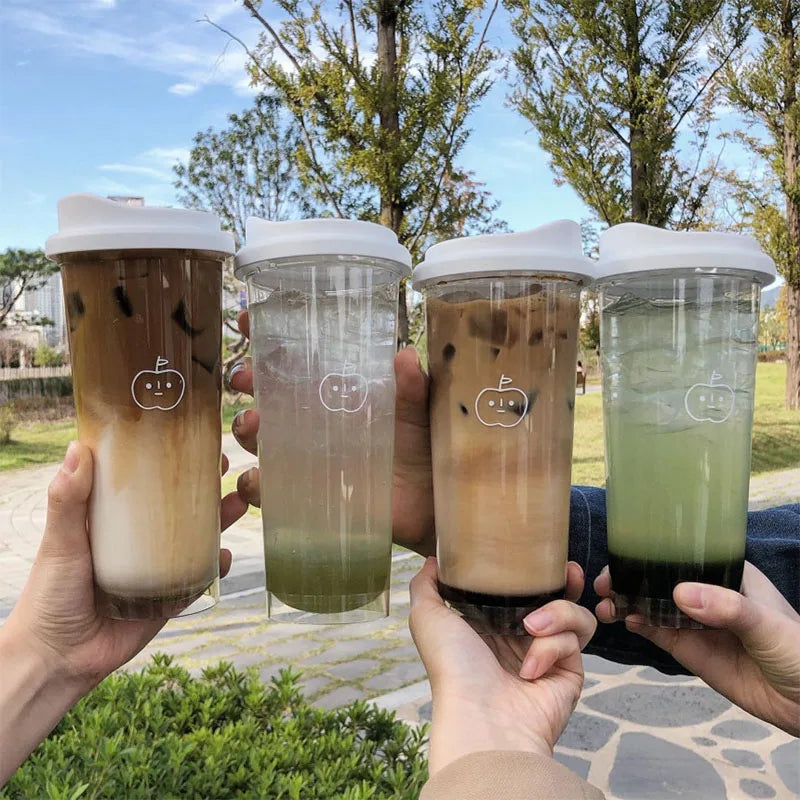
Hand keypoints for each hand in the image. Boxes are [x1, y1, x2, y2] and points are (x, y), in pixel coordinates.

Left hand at [3, 442, 246, 690]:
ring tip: (239, 503)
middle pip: (178, 506)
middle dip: (205, 486)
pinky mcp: (167, 599)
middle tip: (226, 465)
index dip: (168, 459)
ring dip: (220, 521)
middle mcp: (137, 541)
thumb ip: (67, 500)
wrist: (57, 660)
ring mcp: (155, 569)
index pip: (144, 481)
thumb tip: (79, 448)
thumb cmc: (49, 597)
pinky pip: (198, 579)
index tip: (190, 438)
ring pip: (195, 538)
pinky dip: (216, 567)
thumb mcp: (61, 542)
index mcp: (111, 521)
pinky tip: (226, 557)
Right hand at [228, 310, 434, 555]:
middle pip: (264, 393)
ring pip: (256, 438)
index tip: (246, 319)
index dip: (265, 337)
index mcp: (333, 389)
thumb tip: (405, 355)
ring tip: (256, 421)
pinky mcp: (302, 493)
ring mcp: (303, 456)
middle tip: (247, 377)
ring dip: (245, 428)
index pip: (293, 357)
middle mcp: (311, 419)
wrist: (428, 501)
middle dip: (246, 379)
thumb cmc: (420, 447)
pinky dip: (254, 483)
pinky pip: (266, 489)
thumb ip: (412, 387)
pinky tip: (260, 477)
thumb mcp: (418, 411)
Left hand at [409, 558, 596, 775]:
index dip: (532, 571)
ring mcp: (547, 656)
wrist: (481, 718)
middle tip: (568, 571)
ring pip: (574, 616)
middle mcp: (521, 638)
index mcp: (491, 624)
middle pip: (556, 597)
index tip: (538, 554)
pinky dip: (552, 648)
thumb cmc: (452, 668)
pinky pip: (573, 642)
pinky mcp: (569, 674)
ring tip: (532, 626)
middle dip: (566, 582)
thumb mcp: (428, 618)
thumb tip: (432, 560)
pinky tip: (530, 668)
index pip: (520, 588)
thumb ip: (426, 585)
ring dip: (558, 613)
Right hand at [595, 562, 799, 735]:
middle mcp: (708, 594)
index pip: (685, 556)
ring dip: (627, 603)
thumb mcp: (767, 624)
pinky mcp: (691, 651)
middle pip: (661, 580)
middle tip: (604, 584)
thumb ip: (728, 608)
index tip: (623, 557)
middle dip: (631, 579)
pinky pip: (659, 634)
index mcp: (729, 574)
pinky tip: (624, 621)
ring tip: (605, 605)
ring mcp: (697, 623)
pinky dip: (638, 626)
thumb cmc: (799, 652)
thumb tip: (679, 593)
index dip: (651, 554)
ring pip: (654, 606)